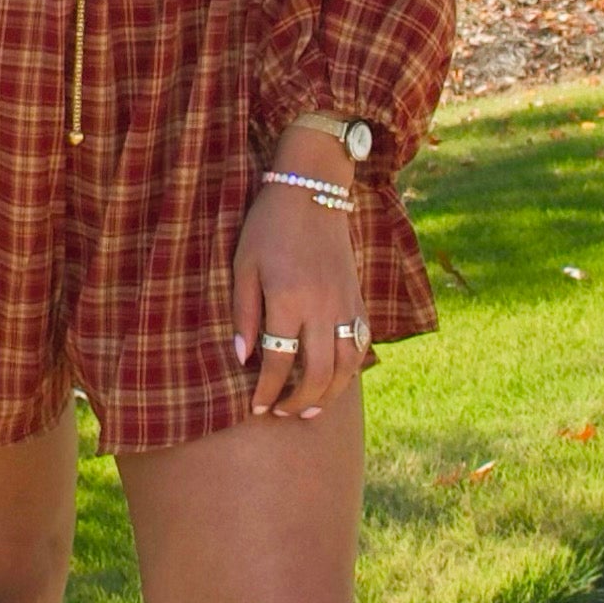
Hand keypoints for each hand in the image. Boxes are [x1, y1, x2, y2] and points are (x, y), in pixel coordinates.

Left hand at [230, 176, 362, 423]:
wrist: (313, 189)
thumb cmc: (269, 225)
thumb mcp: (243, 265)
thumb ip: (244, 313)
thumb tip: (241, 357)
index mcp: (287, 300)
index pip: (277, 362)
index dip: (265, 391)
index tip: (256, 408)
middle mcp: (321, 307)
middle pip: (316, 373)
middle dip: (298, 401)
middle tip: (282, 413)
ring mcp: (345, 303)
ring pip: (346, 365)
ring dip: (329, 393)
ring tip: (311, 409)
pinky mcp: (358, 296)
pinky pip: (361, 342)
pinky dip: (350, 367)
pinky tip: (335, 377)